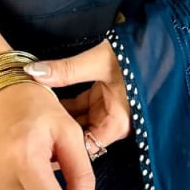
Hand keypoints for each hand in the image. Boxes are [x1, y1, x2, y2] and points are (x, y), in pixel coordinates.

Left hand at [23, 38, 131, 169]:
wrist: (158, 42)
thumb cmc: (135, 55)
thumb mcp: (99, 61)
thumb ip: (67, 69)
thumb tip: (34, 72)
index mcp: (116, 123)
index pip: (84, 147)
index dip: (62, 147)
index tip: (38, 138)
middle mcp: (113, 122)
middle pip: (79, 134)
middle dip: (58, 128)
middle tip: (32, 121)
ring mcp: (109, 110)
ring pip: (79, 119)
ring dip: (61, 114)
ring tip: (36, 108)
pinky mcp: (106, 97)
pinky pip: (83, 106)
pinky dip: (68, 103)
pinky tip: (49, 97)